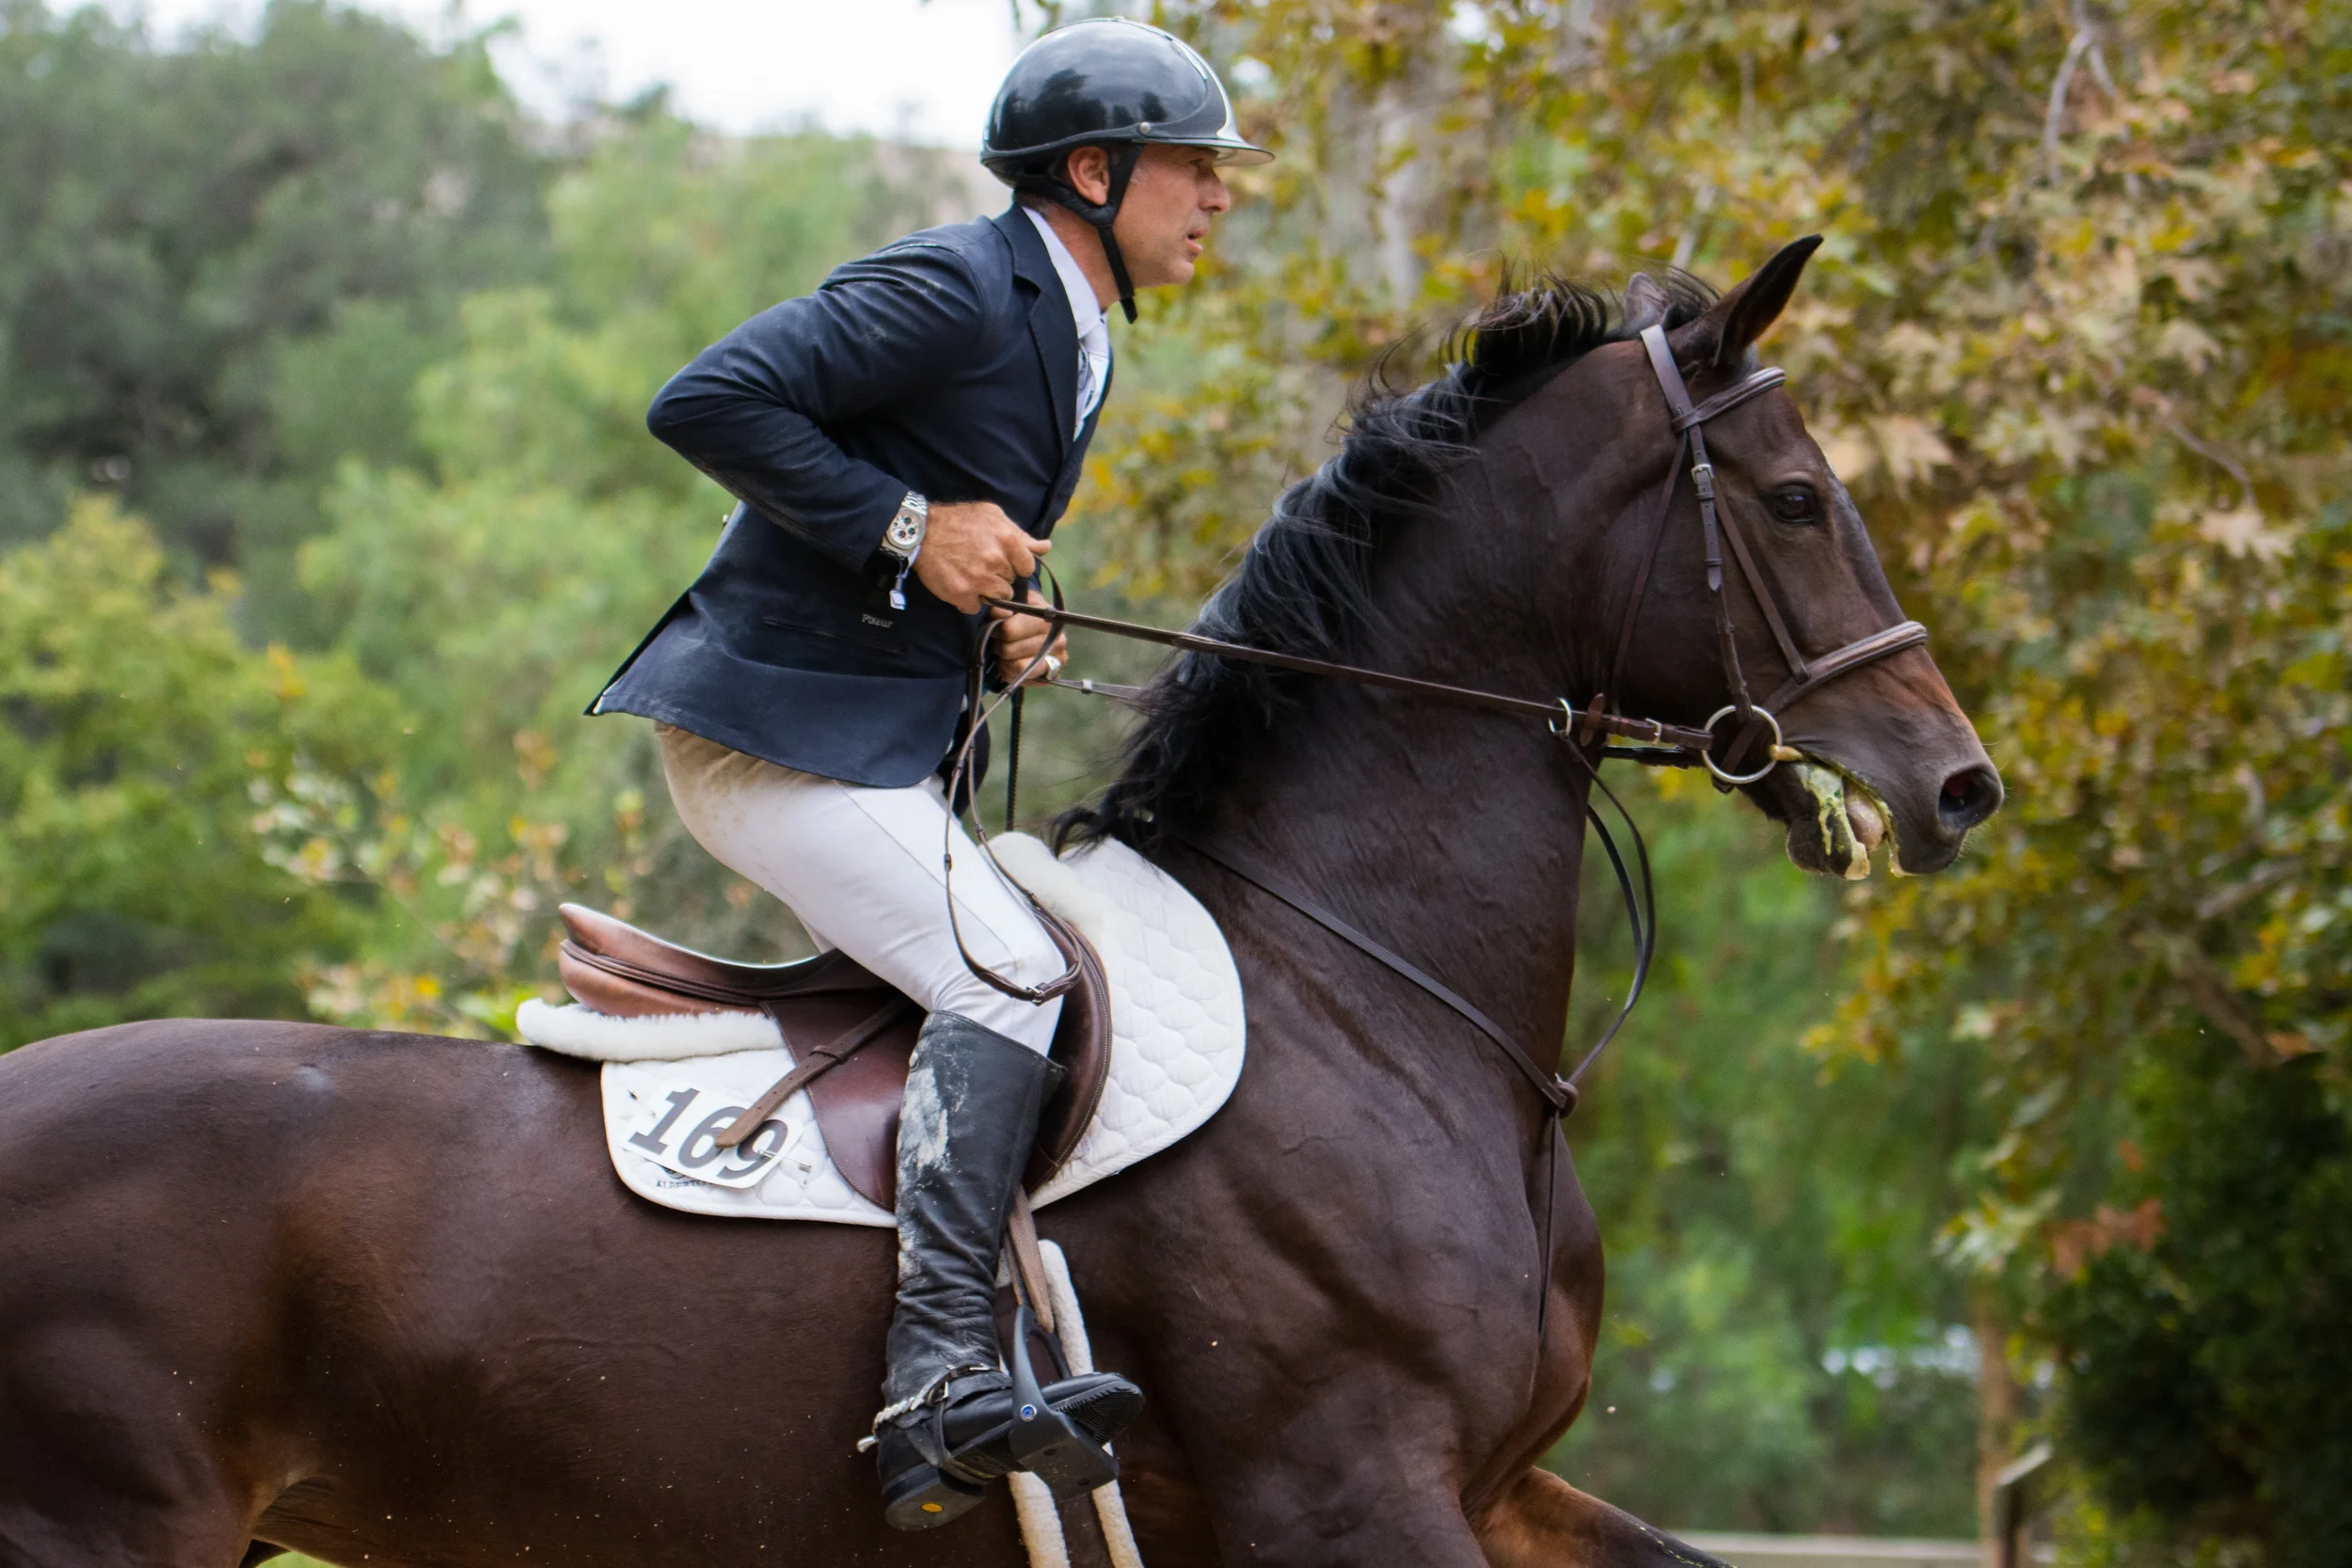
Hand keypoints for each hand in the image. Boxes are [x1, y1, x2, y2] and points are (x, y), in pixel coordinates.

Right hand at [914, 501, 1049, 613]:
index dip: (1016, 566)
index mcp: (1007, 540)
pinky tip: (960, 585)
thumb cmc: (959, 520)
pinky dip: (968, 600)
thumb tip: (1045, 547)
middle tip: (981, 566)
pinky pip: (975, 607)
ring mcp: (979, 579)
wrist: (921, 531)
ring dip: (986, 591)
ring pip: (997, 598)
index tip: (1004, 563)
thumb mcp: (992, 516)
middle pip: (1010, 584)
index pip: (1027, 568)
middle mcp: (996, 560)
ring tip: (971, 576)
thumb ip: (1021, 534)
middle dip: (999, 577)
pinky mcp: (962, 593)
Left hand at [992, 588, 1067, 684]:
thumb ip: (1002, 607)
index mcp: (1047, 619)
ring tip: (1004, 655)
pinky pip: (1022, 680)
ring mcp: (1057, 661)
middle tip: (998, 643)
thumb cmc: (1026, 614)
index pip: (1009, 630)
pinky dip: (1011, 674)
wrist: (1044, 629)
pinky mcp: (1052, 677)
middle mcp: (1058, 641)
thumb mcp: (1015, 604)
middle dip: (999, 647)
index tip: (995, 630)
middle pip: (1009, 650)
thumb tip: (999, 614)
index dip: (996, 631)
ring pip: (1017, 667)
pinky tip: (1011, 664)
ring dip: (1004, 662)